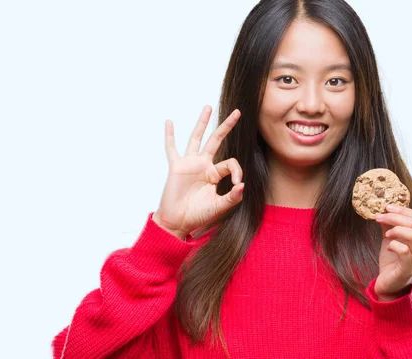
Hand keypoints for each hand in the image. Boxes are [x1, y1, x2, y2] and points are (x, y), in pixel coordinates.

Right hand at [152, 105, 243, 238]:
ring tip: (208, 107)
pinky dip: (170, 135)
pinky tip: (169, 122)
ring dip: (202, 123)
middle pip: (216, 140)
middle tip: (238, 112)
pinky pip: (172, 148)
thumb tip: (242, 185)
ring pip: (196, 138)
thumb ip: (232, 197)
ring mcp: (189, 164)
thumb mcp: (219, 207)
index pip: (230, 163)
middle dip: (226, 126)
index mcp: (214, 174)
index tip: (237, 183)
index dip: (237, 170)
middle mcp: (203, 165)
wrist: (178, 222)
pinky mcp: (177, 167)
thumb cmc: (198, 215)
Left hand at [373, 204, 411, 300]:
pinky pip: (404, 251)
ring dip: (396, 229)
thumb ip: (390, 225)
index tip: (387, 207)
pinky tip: (388, 247)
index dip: (403, 210)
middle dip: (395, 217)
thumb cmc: (393, 260)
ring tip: (386, 234)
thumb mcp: (391, 239)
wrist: (389, 284)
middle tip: (379, 216)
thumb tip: (384, 208)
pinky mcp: (410, 269)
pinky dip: (394, 245)